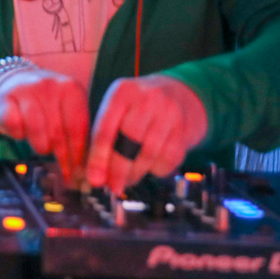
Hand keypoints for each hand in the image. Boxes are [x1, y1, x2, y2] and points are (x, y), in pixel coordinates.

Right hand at [0, 66, 89, 183]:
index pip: (77, 126)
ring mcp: (26, 90)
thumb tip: (86, 169)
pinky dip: (19, 135)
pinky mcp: (5, 98)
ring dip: (40, 145)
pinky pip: (15, 127)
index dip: (78, 152)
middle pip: (57, 131)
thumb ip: (77, 135)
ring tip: (42, 145)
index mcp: (71, 89)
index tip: (78, 171)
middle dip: (61, 155)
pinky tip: (23, 132)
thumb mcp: (67, 111)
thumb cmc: (46, 104)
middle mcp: (50, 85)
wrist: (13, 81)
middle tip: (64, 170)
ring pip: (36, 131)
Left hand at [86, 74, 207, 193]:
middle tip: (112, 186)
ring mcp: (169, 113)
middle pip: (128, 141)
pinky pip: (169, 159)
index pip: (106, 129)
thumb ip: (104, 135)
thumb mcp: (118, 108)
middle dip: (118, 170)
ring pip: (149, 153)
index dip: (98, 158)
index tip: (95, 179)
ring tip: (127, 180)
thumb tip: (94, 173)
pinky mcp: (186, 129)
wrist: (181, 94)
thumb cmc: (140, 107)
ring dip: (136, 173)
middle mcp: (147, 99)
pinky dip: (156, 169)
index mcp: (122, 92)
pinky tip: (150, 167)